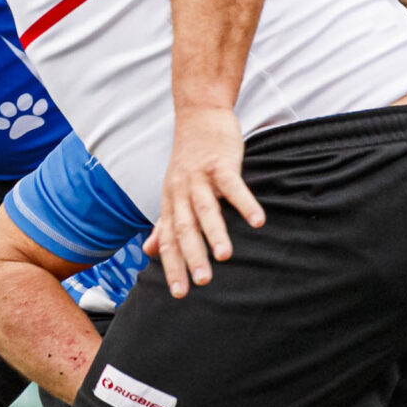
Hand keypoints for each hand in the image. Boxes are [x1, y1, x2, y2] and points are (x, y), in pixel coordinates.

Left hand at [145, 108, 263, 298]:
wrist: (199, 114)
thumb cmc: (189, 157)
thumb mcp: (173, 191)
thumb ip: (163, 222)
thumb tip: (148, 251)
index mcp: (170, 201)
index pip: (169, 239)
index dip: (173, 266)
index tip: (179, 293)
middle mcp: (181, 191)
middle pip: (184, 228)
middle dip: (192, 257)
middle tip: (202, 283)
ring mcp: (200, 176)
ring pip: (205, 208)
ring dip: (215, 233)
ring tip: (226, 257)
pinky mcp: (221, 162)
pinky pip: (233, 185)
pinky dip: (245, 203)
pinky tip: (258, 221)